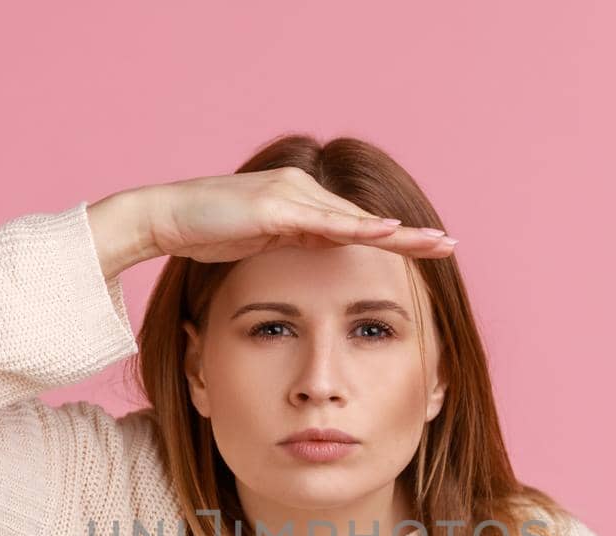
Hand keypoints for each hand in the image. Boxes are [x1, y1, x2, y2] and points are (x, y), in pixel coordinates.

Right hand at [87, 168, 456, 279]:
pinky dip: (358, 228)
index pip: (356, 226)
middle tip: (451, 245)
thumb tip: (314, 262)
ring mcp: (291, 196)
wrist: (164, 217)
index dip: (393, 239)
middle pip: (366, 220)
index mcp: (301, 206)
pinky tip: (387, 232)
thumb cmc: (204, 234)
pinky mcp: (276, 206)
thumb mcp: (257, 245)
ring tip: (433, 243)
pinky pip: (325, 221)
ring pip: (354, 219)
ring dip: (396, 233)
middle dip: (410, 235)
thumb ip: (289, 245)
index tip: (427, 250)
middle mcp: (302, 193)